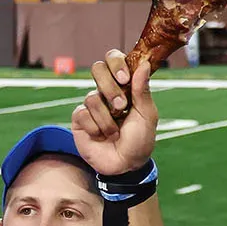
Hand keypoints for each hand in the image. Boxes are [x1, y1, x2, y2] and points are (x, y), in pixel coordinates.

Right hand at [70, 50, 158, 175]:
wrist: (126, 166)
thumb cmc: (140, 140)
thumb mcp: (147, 115)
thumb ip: (142, 90)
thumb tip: (145, 63)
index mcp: (124, 86)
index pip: (114, 60)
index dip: (116, 64)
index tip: (125, 79)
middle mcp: (106, 91)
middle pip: (98, 69)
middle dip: (109, 88)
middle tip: (121, 106)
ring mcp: (92, 104)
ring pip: (92, 97)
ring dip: (107, 119)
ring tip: (115, 133)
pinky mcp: (79, 119)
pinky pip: (82, 114)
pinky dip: (95, 128)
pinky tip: (101, 137)